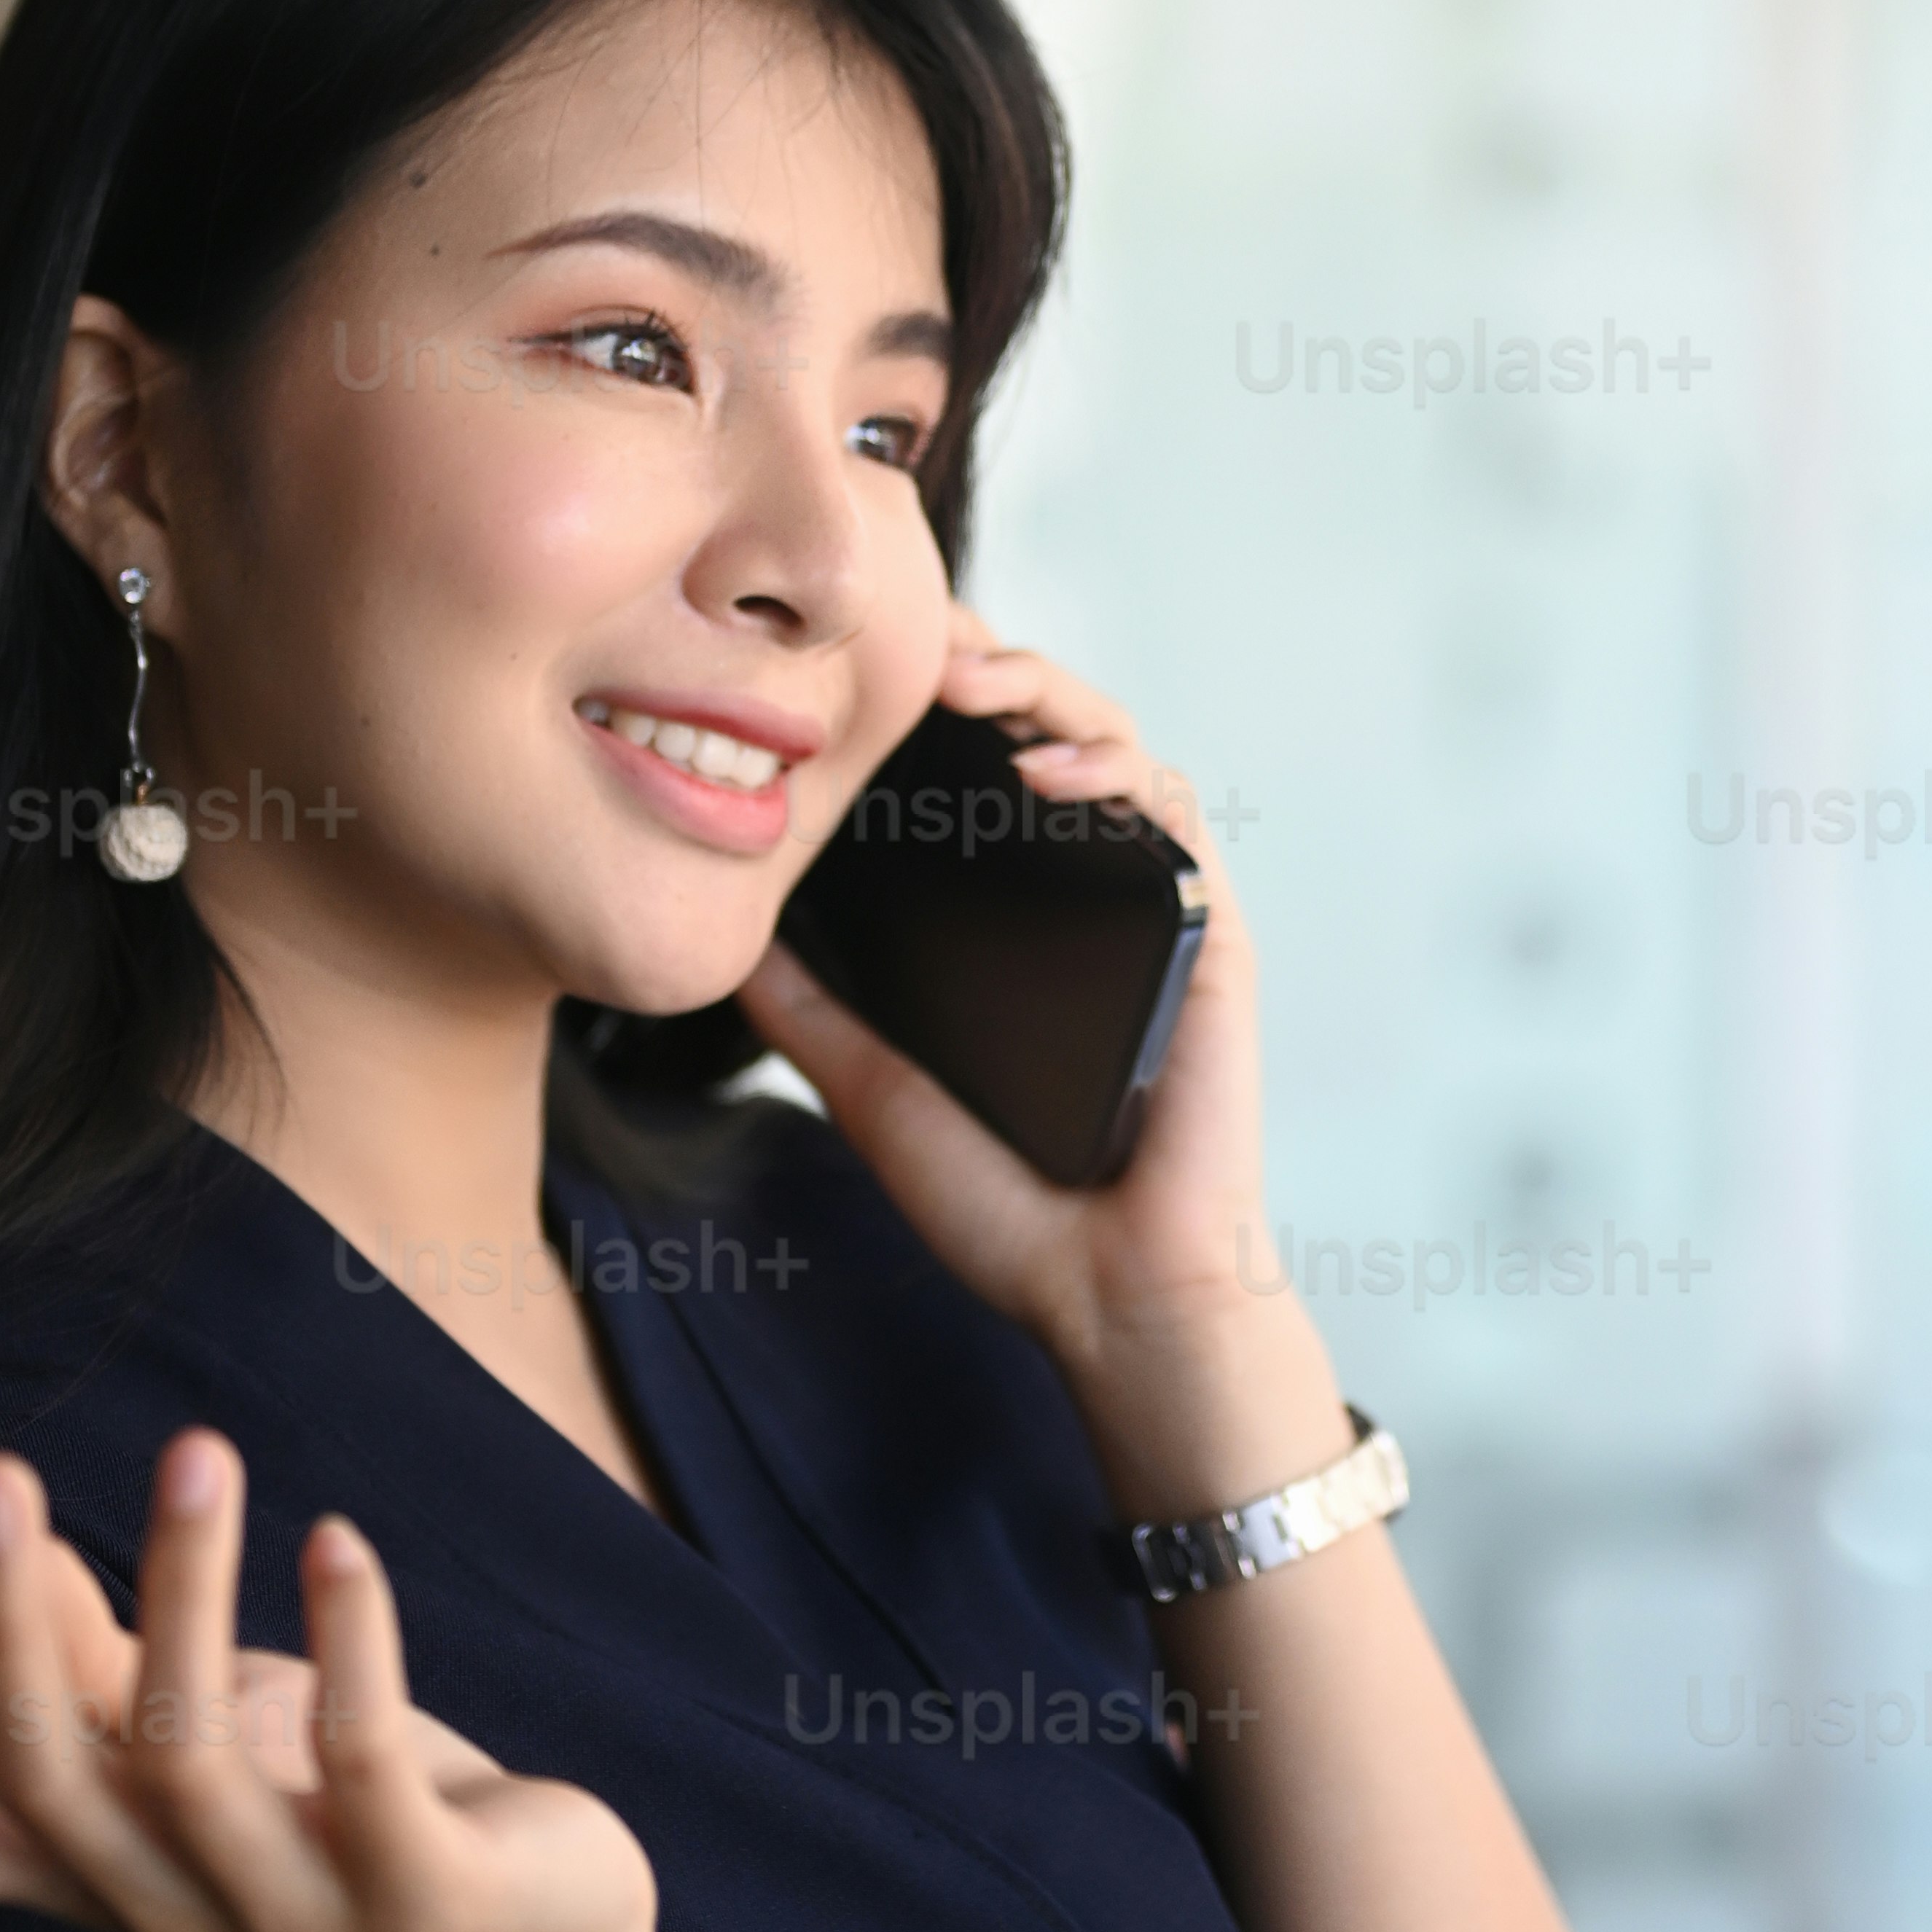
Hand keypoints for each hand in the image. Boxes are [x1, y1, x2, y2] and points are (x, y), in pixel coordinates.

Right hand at [0, 1430, 654, 1931]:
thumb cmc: (341, 1809)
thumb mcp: (212, 1731)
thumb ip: (107, 1665)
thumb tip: (11, 1563)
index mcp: (106, 1874)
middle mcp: (173, 1910)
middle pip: (49, 1778)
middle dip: (9, 1625)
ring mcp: (298, 1918)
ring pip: (195, 1760)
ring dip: (192, 1591)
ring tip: (198, 1449)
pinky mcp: (426, 1897)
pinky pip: (368, 1766)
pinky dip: (351, 1643)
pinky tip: (336, 1541)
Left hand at [737, 620, 1351, 1529]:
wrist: (1105, 1297)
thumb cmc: (1005, 1208)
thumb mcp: (871, 1088)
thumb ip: (807, 1012)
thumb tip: (722, 933)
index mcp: (1010, 912)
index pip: (972, 764)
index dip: (926, 691)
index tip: (853, 650)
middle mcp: (1083, 889)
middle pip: (1041, 725)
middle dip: (980, 659)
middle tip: (909, 635)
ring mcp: (1153, 902)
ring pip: (1112, 743)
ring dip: (1045, 691)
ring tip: (971, 681)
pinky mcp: (1210, 933)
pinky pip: (1173, 820)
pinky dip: (1117, 774)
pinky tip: (1052, 770)